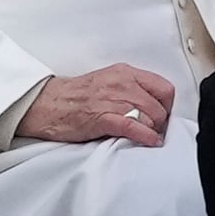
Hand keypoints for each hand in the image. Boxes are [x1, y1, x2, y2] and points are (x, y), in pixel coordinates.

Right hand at [17, 64, 174, 146]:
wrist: (46, 103)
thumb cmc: (76, 95)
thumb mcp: (109, 81)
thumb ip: (132, 89)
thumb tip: (153, 105)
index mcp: (126, 73)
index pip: (164, 88)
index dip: (167, 105)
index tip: (163, 115)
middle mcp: (123, 84)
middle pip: (160, 107)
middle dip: (160, 122)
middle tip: (153, 130)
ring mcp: (114, 101)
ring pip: (150, 118)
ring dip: (152, 131)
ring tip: (146, 136)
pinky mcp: (104, 118)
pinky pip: (135, 127)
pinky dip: (146, 137)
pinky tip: (150, 142)